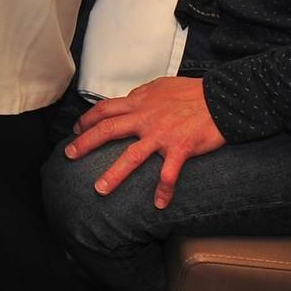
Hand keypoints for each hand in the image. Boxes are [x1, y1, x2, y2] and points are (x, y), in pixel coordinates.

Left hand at [65, 76, 225, 208]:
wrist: (221, 98)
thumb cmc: (192, 92)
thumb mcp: (161, 86)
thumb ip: (143, 95)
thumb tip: (131, 99)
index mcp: (140, 103)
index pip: (105, 109)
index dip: (88, 119)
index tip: (77, 130)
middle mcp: (145, 118)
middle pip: (108, 130)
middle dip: (86, 143)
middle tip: (69, 155)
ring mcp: (162, 135)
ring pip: (132, 156)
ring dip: (114, 174)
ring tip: (100, 189)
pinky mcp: (180, 148)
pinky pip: (169, 173)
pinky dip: (164, 190)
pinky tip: (159, 204)